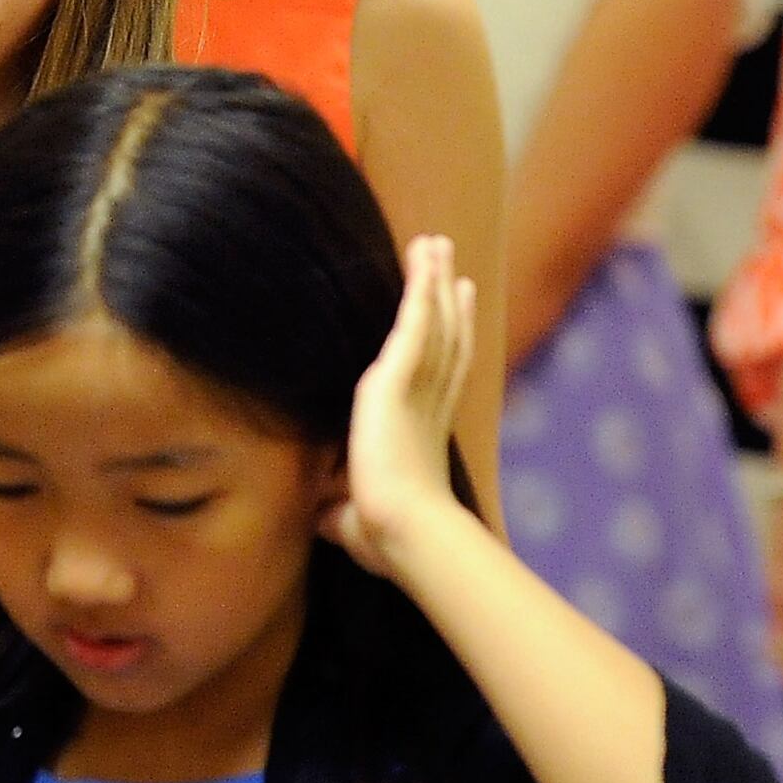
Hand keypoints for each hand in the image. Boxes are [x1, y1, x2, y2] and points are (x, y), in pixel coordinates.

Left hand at [325, 236, 477, 578]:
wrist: (404, 530)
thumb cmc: (388, 538)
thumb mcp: (358, 519)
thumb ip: (342, 511)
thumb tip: (324, 518)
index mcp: (424, 432)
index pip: (443, 376)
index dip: (453, 341)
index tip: (459, 309)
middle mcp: (430, 403)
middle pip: (445, 339)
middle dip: (448, 301)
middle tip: (452, 265)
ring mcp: (419, 387)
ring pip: (434, 322)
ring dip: (435, 281)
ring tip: (436, 245)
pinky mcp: (397, 376)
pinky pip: (414, 320)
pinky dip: (422, 286)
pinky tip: (426, 255)